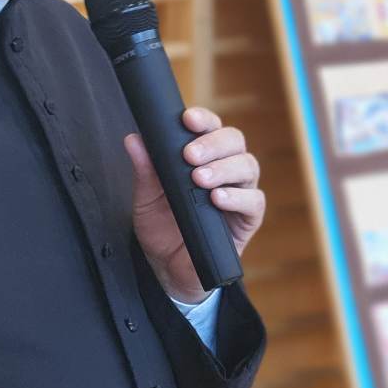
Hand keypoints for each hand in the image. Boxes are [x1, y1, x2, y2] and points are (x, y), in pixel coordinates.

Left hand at [124, 106, 265, 304]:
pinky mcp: (249, 219)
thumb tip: (133, 139)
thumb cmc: (161, 228)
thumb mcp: (146, 199)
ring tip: (200, 179)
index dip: (203, 119)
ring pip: (248, 166)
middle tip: (190, 155)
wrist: (169, 268)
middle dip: (213, 144)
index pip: (210, 128)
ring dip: (224, 168)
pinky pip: (254, 201)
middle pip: (234, 141)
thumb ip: (144, 170)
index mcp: (204, 156)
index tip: (187, 119)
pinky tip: (217, 199)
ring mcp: (240, 192)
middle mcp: (226, 168)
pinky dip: (237, 197)